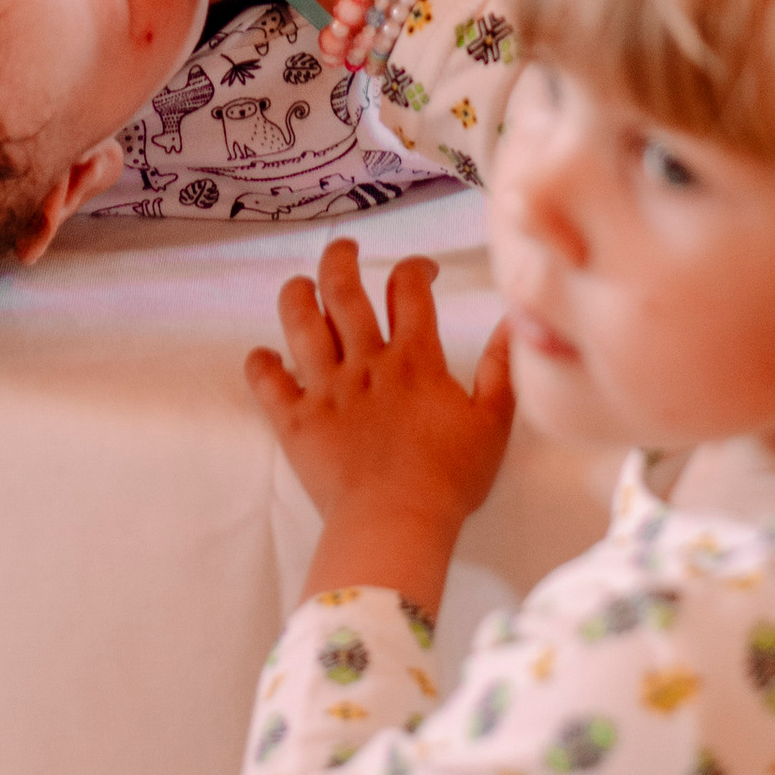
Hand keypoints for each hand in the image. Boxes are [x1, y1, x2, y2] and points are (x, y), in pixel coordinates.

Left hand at [249, 238, 514, 613]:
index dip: (414, 268)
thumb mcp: (492, 424)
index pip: (409, 290)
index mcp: (414, 360)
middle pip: (344, 290)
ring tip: (299, 285)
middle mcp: (366, 363)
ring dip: (296, 295)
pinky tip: (263, 356)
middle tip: (344, 250)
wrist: (397, 523)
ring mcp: (326, 389)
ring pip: (300, 323)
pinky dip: (260, 364)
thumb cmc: (449, 480)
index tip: (420, 271)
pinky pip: (267, 382)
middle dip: (340, 259)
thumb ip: (502, 370)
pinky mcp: (296, 420)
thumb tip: (514, 323)